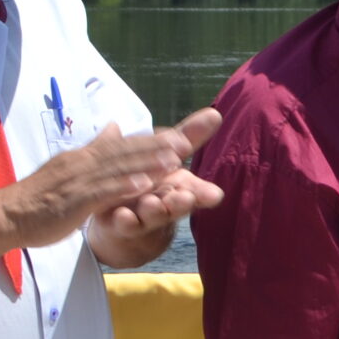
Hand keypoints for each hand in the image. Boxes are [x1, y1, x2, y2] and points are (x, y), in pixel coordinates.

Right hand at [1, 119, 200, 246]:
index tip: (177, 136)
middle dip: (156, 147)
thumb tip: (114, 126)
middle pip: (124, 152)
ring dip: (146, 164)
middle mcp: (81, 164)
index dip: (150, 141)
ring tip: (174, 160)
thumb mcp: (69, 168)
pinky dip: (123, 187)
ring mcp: (77, 181)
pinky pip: (102, 192)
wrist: (6, 215)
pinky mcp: (73, 201)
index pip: (121, 145)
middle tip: (186, 142)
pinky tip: (144, 185)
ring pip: (117, 169)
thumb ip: (94, 149)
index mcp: (82, 158)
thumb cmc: (39, 198)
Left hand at [88, 109, 225, 261]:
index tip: (215, 195)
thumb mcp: (170, 156)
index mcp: (177, 184)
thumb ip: (189, 138)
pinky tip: (122, 214)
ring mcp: (145, 215)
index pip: (194, 188)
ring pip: (154, 214)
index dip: (204, 192)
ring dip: (154, 209)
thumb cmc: (152, 181)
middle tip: (186, 197)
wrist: (123, 218)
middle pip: (177, 203)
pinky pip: (125, 224)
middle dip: (181, 201)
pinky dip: (125, 220)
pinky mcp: (124, 225)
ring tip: (151, 202)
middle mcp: (165, 201)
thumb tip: (214, 113)